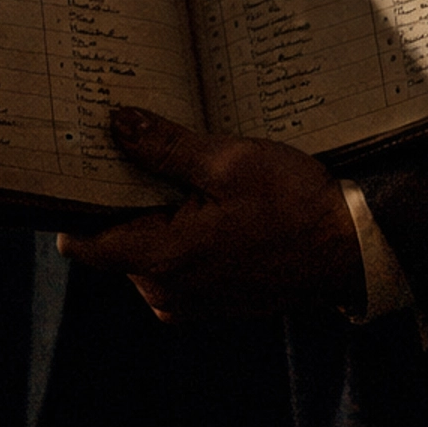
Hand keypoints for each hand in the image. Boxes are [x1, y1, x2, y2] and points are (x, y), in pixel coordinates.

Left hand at [57, 106, 364, 321]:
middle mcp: (167, 292)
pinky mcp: (211, 300)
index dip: (78, 200)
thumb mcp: (227, 162)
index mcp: (162, 259)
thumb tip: (118, 125)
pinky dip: (181, 232)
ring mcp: (190, 301)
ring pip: (146, 250)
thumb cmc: (294, 205)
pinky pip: (176, 263)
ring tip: (185, 171)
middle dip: (125, 197)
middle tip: (141, 149)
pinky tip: (207, 201)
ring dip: (157, 213)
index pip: (84, 243)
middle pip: (116, 241)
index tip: (81, 163)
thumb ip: (165, 147)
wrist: (349, 249)